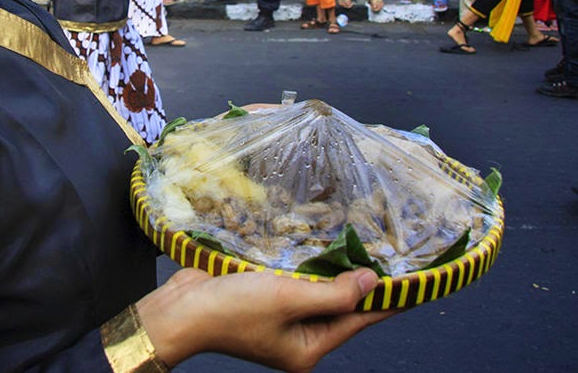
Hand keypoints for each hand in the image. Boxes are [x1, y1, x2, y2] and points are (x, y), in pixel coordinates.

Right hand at [137, 267, 392, 368]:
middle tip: (386, 251)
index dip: (386, 298)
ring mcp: (280, 319)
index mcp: (309, 349)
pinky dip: (306, 267)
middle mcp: (298, 338)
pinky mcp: (262, 300)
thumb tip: (374, 282)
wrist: (180, 311)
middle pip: (340, 306)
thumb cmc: (233, 310)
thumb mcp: (289, 300)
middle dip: (360, 281)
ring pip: (317, 292)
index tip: (413, 279)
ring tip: (360, 246)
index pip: (359, 320)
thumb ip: (334, 293)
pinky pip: (294, 283)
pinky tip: (318, 247)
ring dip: (333, 271)